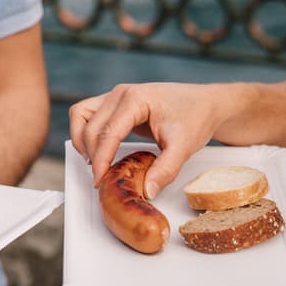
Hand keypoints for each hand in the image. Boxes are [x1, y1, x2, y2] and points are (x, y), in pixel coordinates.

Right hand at [69, 82, 225, 197]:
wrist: (205, 103)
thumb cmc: (195, 118)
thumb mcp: (183, 147)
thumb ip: (165, 170)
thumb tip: (146, 191)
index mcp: (135, 99)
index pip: (106, 133)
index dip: (100, 160)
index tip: (100, 181)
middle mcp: (120, 93)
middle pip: (89, 127)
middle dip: (91, 155)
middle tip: (102, 178)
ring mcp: (115, 96)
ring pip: (79, 115)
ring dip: (82, 140)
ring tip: (95, 162)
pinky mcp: (114, 102)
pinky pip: (86, 114)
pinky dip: (85, 132)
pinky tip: (98, 150)